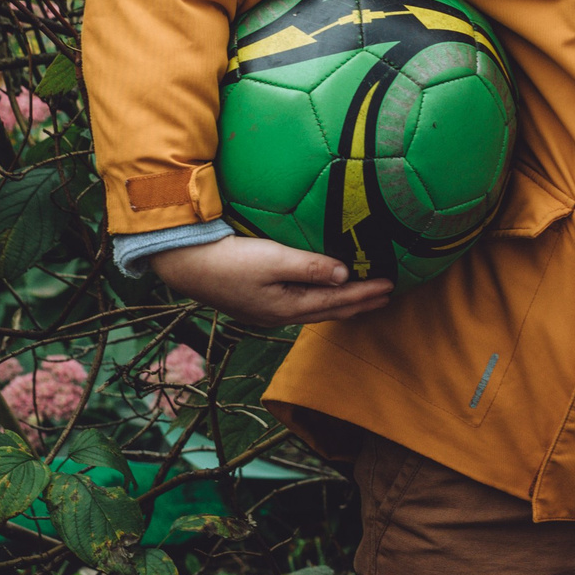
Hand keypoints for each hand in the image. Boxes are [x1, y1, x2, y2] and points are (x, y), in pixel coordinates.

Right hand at [150, 236, 391, 327]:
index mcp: (287, 307)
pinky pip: (300, 305)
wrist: (183, 265)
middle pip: (329, 310)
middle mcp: (279, 315)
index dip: (366, 293)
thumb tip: (344, 275)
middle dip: (360, 304)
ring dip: (341, 304)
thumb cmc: (228, 259)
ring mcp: (266, 311)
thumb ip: (311, 267)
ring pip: (315, 310)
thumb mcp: (274, 260)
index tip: (391, 285)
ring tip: (363, 299)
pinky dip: (321, 300)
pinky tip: (323, 295)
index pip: (338, 301)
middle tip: (387, 297)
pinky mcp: (256, 302)